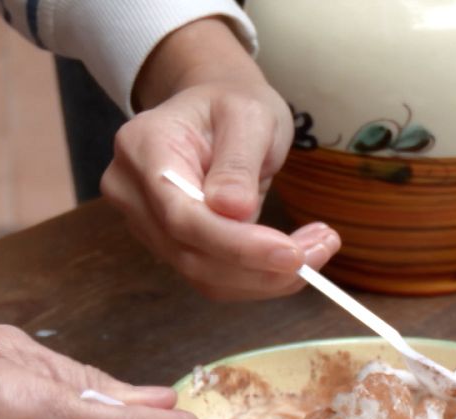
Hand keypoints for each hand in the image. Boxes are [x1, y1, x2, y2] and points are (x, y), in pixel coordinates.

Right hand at [100, 16, 340, 299]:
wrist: (214, 110)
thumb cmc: (232, 103)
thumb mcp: (248, 114)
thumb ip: (238, 161)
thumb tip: (234, 211)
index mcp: (143, 147)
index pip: (181, 215)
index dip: (235, 244)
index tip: (291, 253)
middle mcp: (131, 191)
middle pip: (190, 253)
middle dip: (260, 265)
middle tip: (323, 247)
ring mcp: (145, 223)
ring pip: (202, 274)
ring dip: (265, 276)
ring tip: (319, 247)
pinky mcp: (169, 245)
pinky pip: (211, 276)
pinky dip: (256, 277)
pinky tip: (292, 257)